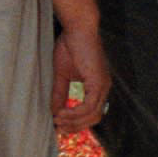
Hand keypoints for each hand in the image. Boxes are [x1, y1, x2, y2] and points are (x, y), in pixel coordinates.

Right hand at [51, 14, 110, 132]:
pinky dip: (75, 113)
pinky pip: (89, 106)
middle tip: (58, 128)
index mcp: (97, 86)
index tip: (60, 126)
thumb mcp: (62, 74)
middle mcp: (104, 88)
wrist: (77, 28)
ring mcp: (103, 86)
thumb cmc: (70, 45)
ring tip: (57, 121)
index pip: (91, 113)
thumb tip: (54, 112)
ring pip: (92, 115)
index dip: (77, 123)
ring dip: (74, 121)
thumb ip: (60, 94)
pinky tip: (62, 113)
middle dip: (75, 126)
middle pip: (94, 118)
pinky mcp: (98, 82)